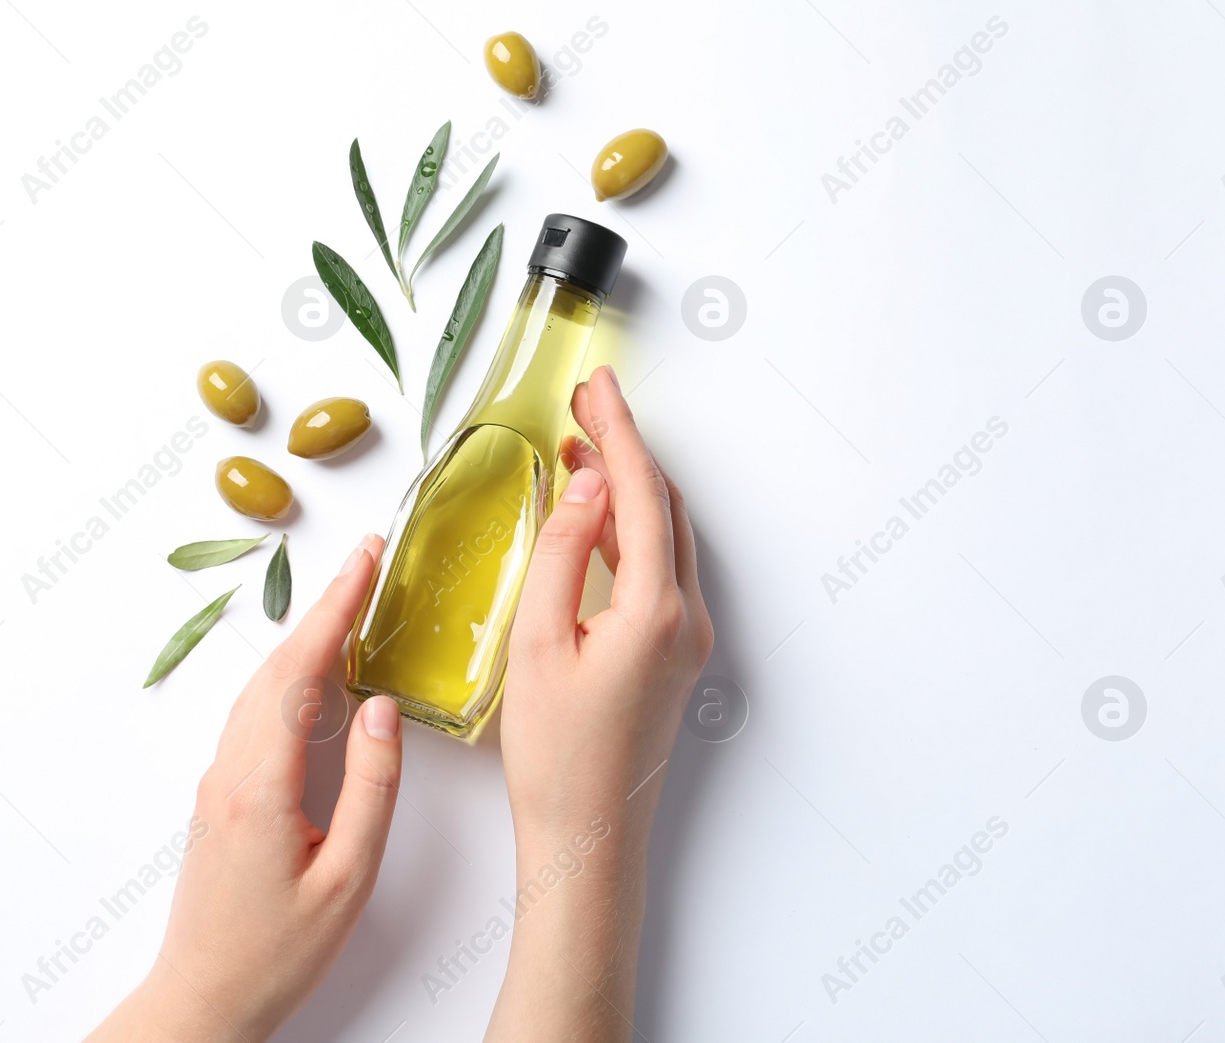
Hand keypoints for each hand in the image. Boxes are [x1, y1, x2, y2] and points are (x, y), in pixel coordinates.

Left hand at [87, 534, 400, 1042]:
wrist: (204, 998)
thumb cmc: (277, 952)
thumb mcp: (348, 877)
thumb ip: (373, 789)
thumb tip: (383, 712)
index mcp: (260, 785)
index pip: (300, 674)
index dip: (336, 610)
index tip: (364, 561)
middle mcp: (229, 770)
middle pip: (277, 667)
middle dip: (325, 608)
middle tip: (366, 560)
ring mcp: (219, 780)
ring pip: (263, 688)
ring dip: (307, 639)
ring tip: (351, 603)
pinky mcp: (221, 794)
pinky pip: (257, 714)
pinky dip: (291, 677)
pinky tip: (317, 675)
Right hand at [488, 366, 712, 1040]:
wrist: (587, 838)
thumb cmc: (554, 756)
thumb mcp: (537, 643)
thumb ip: (563, 554)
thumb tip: (587, 487)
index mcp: (656, 610)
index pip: (640, 494)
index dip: (617, 432)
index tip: (594, 386)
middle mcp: (687, 619)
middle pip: (664, 507)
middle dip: (627, 451)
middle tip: (583, 407)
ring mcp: (687, 640)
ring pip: (665, 538)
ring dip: (628, 490)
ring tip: (581, 452)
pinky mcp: (675, 657)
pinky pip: (661, 571)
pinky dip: (631, 532)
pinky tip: (596, 522)